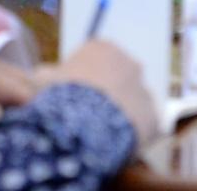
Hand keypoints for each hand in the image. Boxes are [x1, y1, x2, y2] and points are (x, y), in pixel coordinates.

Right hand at [34, 40, 158, 146]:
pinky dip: (129, 137)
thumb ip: (49, 74)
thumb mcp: (42, 79)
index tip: (71, 95)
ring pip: (131, 104)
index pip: (95, 59)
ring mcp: (144, 90)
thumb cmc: (58, 96)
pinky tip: (113, 147)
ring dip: (119, 116)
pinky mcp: (154, 118)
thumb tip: (44, 76)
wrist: (83, 125)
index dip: (82, 79)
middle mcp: (129, 63)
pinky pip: (141, 128)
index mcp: (103, 48)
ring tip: (98, 135)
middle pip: (118, 78)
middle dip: (105, 94)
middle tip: (86, 116)